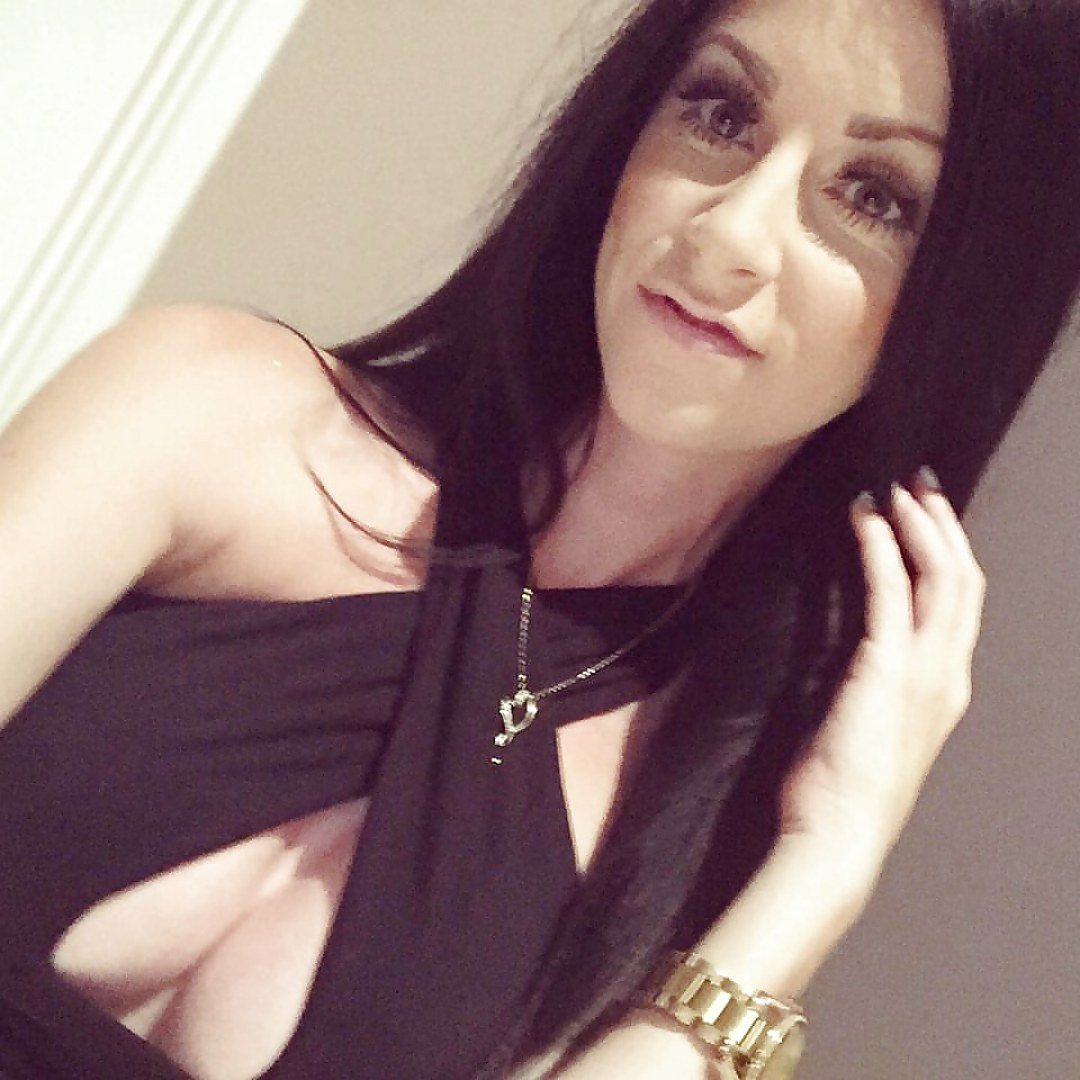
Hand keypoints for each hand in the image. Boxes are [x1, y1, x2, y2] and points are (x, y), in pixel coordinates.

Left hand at [778, 469, 985, 861]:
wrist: (838, 838)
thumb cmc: (844, 790)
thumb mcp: (874, 728)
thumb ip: (881, 687)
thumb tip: (863, 654)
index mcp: (946, 689)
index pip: (960, 605)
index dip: (947, 553)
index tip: (924, 514)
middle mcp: (948, 675)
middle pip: (963, 581)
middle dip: (942, 525)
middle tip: (918, 484)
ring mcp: (924, 673)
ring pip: (942, 578)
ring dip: (919, 526)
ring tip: (896, 490)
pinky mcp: (886, 669)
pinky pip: (890, 592)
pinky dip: (881, 549)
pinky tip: (866, 520)